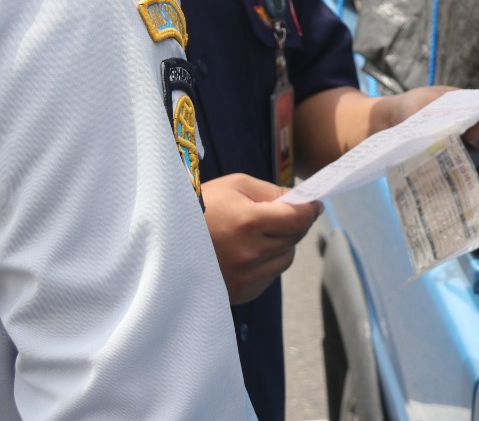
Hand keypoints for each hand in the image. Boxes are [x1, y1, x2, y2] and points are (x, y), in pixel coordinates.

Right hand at [199, 174, 321, 304]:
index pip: (298, 219)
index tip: (314, 204)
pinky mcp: (240, 293)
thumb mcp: (236, 185)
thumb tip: (302, 201)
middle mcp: (250, 254)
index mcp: (249, 222)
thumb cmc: (201, 205)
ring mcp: (245, 277)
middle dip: (293, 225)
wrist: (164, 239)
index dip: (309, 210)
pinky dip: (265, 264)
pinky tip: (245, 253)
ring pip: (284, 259)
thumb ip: (272, 192)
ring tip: (257, 235)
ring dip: (281, 246)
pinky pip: (269, 277)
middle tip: (281, 215)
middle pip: (294, 239)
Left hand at [382, 86, 478, 165]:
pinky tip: (444, 160)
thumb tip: (460, 122)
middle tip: (473, 132)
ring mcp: (467, 150)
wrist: (398, 119)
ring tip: (459, 145)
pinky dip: (453, 163)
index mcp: (478, 111)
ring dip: (469, 150)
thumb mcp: (434, 99)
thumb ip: (450, 107)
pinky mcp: (453, 166)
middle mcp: (478, 132)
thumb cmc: (420, 105)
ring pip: (476, 154)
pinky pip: (458, 168)